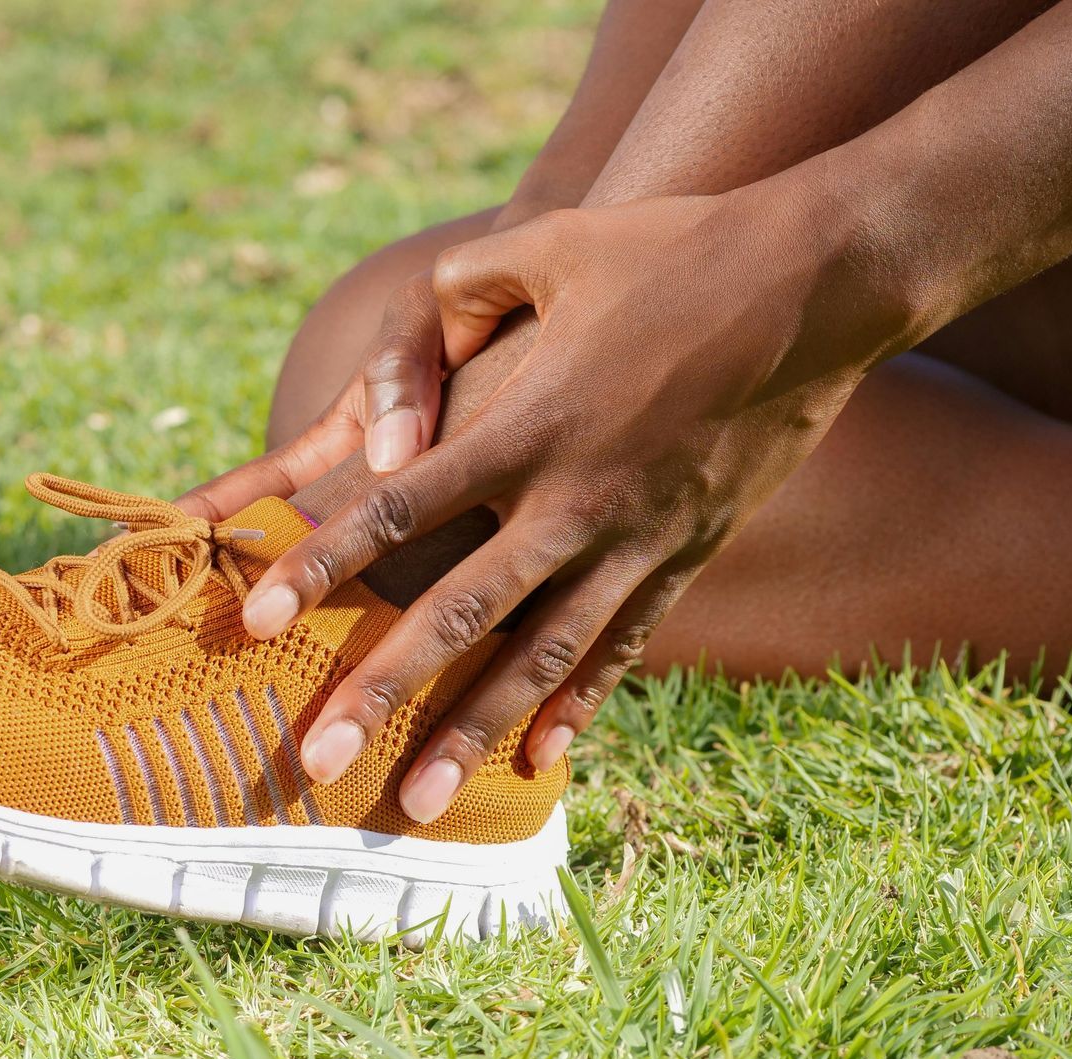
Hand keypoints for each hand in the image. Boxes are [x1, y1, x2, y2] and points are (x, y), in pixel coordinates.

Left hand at [236, 176, 922, 820]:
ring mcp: (638, 536)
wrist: (819, 285)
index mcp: (531, 422)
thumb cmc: (674, 250)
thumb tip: (395, 355)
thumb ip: (455, 291)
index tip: (252, 615)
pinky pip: (624, 646)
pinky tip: (542, 764)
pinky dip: (580, 706)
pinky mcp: (689, 553)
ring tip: (417, 803)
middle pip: (460, 611)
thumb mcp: (551, 243)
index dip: (322, 560)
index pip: (400, 505)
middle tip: (315, 760)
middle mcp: (577, 497)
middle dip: (381, 691)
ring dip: (475, 733)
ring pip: (543, 656)